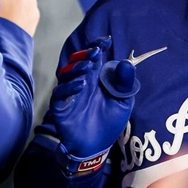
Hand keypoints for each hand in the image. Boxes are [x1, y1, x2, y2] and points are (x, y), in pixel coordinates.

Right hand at [48, 36, 139, 159]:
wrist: (96, 146)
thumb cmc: (110, 121)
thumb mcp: (123, 101)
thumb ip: (125, 83)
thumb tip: (126, 62)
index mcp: (97, 78)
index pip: (95, 57)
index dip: (98, 46)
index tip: (105, 40)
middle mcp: (82, 82)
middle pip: (78, 61)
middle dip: (85, 54)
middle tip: (95, 51)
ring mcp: (70, 93)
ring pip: (67, 74)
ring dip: (76, 68)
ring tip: (87, 66)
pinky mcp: (61, 107)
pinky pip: (60, 94)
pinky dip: (69, 88)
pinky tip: (80, 85)